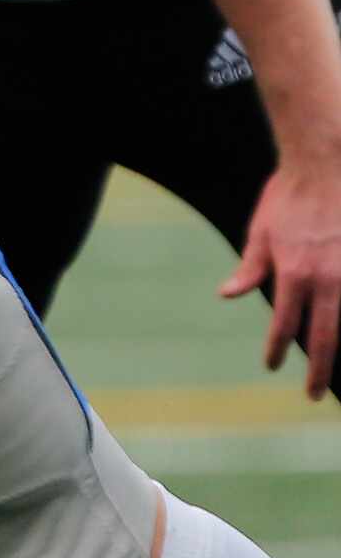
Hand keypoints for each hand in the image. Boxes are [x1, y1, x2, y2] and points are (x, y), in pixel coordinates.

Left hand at [225, 157, 340, 399]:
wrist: (326, 162)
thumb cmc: (288, 195)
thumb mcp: (260, 231)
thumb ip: (250, 268)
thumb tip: (227, 296)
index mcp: (294, 273)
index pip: (283, 324)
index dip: (277, 349)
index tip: (272, 366)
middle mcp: (328, 279)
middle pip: (326, 336)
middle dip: (320, 370)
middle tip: (314, 395)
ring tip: (339, 371)